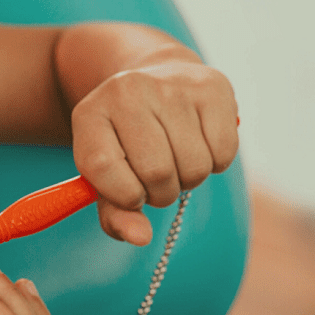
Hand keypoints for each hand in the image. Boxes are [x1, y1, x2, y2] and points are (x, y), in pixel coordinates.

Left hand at [71, 59, 238, 244]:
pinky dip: (216, 163)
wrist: (157, 76)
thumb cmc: (128, 139)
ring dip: (189, 179)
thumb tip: (139, 238)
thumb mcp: (107, 173)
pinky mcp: (212, 88)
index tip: (132, 194)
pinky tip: (200, 143)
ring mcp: (170, 87)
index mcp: (90, 113)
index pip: (102, 168)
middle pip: (156, 172)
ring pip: (194, 167)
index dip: (123, 195)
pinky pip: (224, 153)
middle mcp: (127, 91)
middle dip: (162, 192)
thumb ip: (115, 212)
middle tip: (159, 178)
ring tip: (178, 158)